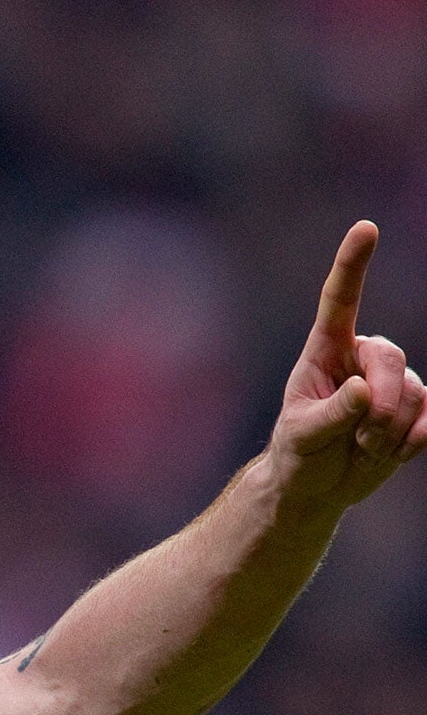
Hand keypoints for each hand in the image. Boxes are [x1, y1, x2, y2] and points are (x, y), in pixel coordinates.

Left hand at [259, 221, 426, 515]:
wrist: (318, 486)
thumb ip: (331, 414)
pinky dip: (409, 443)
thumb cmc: (299, 454)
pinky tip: (386, 453)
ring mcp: (392, 381)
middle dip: (379, 403)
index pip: (340, 301)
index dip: (353, 264)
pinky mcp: (415, 407)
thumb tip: (361, 390)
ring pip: (413, 394)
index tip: (365, 228)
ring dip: (388, 432)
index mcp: (325, 351)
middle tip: (359, 438)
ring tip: (360, 447)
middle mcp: (362, 357)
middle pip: (391, 359)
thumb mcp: (302, 437)